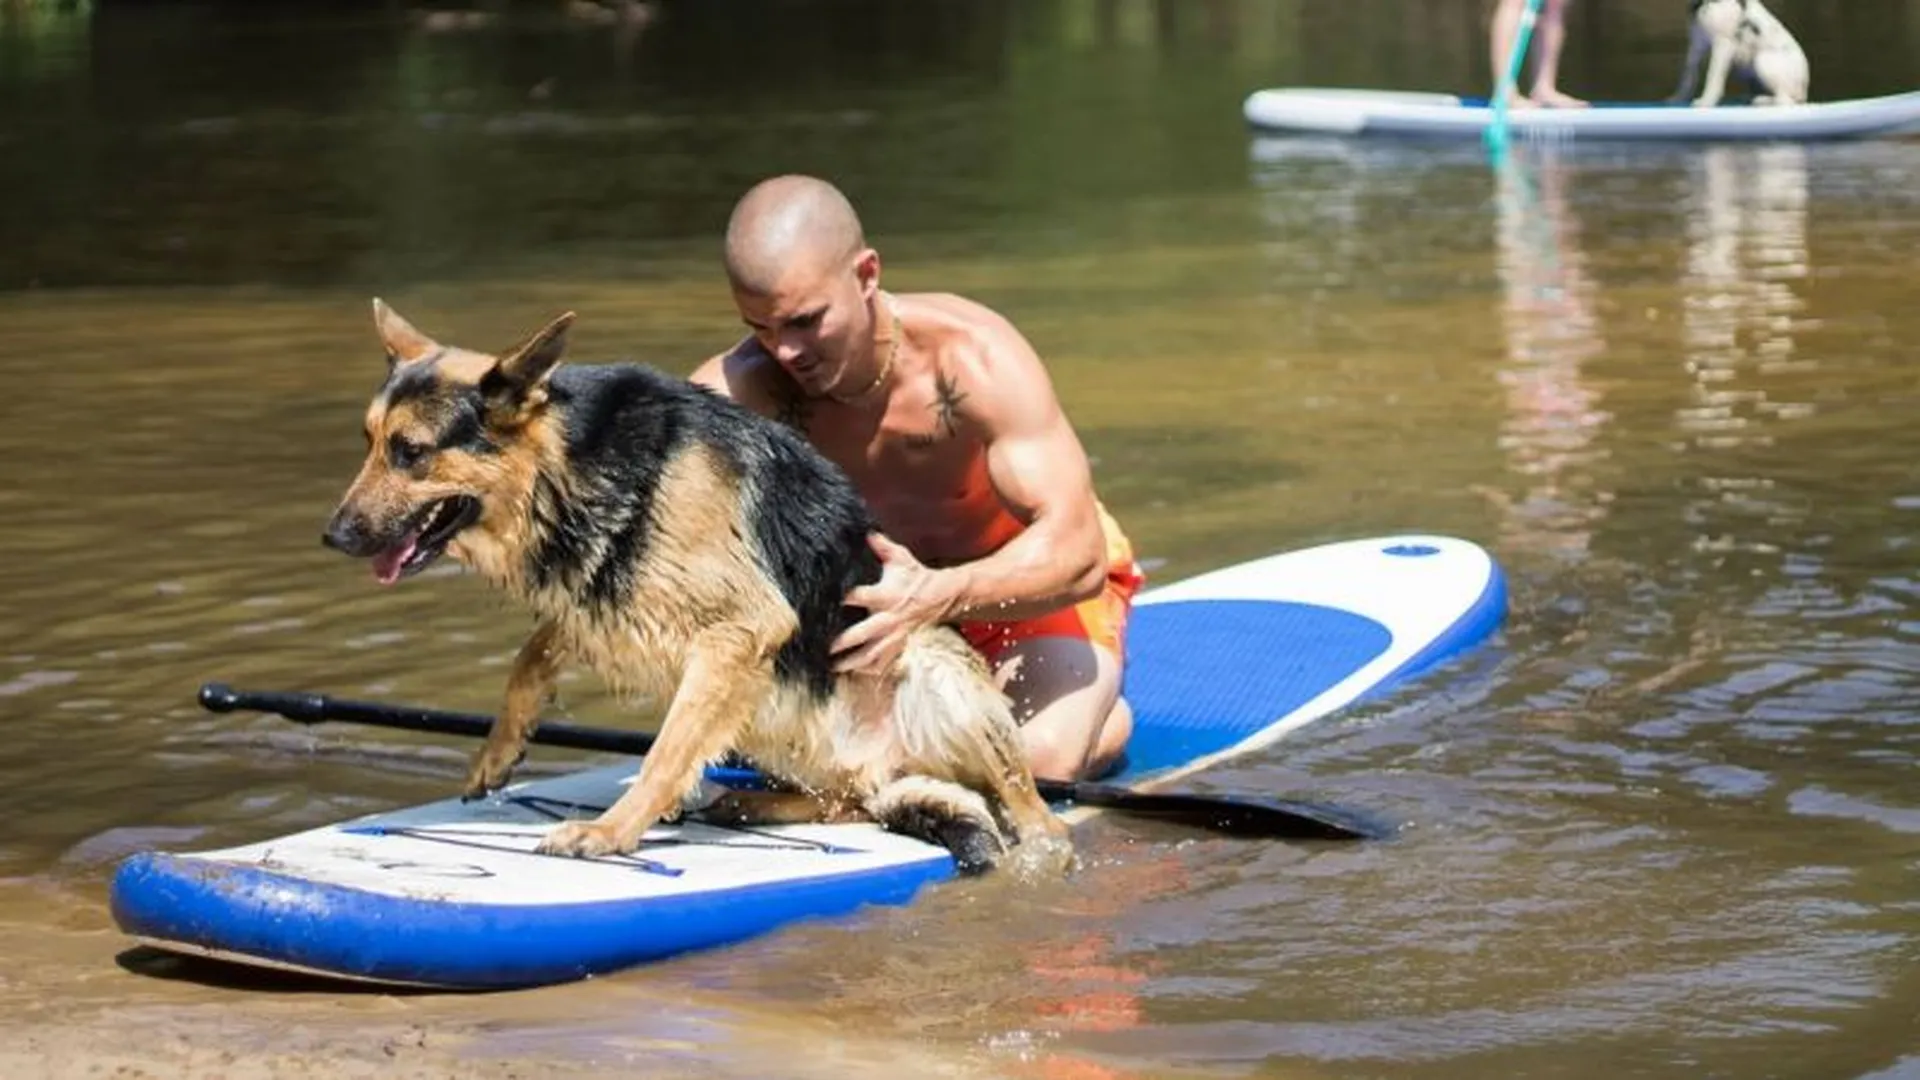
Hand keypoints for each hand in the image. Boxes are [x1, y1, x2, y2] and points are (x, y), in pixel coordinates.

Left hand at [832, 533, 954, 675]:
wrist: (941, 595)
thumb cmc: (916, 576)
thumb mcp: (900, 558)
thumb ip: (881, 545)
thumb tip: (866, 532)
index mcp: (886, 595)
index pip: (861, 596)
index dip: (844, 598)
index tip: (825, 602)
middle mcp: (889, 618)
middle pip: (864, 633)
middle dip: (844, 641)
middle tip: (825, 647)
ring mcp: (894, 634)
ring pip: (873, 654)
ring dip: (853, 662)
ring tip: (834, 667)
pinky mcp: (899, 644)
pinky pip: (884, 661)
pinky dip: (870, 670)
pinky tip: (854, 673)